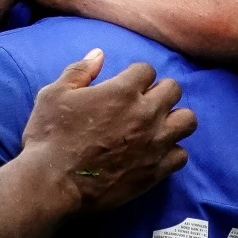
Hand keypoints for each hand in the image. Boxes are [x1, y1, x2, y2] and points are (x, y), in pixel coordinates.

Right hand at [19, 49, 195, 211]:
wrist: (52, 183)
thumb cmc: (49, 136)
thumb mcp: (54, 94)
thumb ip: (79, 71)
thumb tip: (99, 54)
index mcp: (122, 91)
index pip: (146, 70)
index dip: (135, 76)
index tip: (125, 85)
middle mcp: (146, 114)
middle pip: (174, 90)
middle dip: (159, 91)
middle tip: (142, 102)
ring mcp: (154, 144)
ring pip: (187, 121)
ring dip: (174, 118)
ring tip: (157, 125)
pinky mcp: (155, 171)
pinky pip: (181, 155)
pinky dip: (171, 151)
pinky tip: (154, 152)